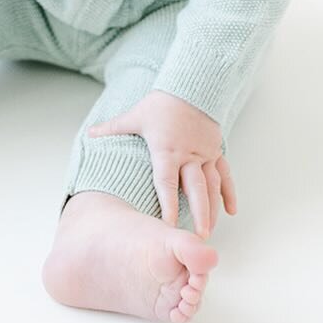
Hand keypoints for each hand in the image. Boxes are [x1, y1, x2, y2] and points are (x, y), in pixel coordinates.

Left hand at [87, 89, 236, 237]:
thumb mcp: (135, 116)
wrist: (191, 85)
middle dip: (198, 214)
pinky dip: (229, 192)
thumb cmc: (161, 103)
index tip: (168, 226)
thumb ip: (112, 127)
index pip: (166, 183)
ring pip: (211, 185)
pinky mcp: (216, 149)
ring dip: (213, 209)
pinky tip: (232, 211)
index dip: (167, 205)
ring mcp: (204, 153)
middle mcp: (188, 155)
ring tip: (209, 231)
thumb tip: (90, 132)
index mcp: (166, 150)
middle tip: (199, 238)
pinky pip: (225, 173)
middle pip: (195, 190)